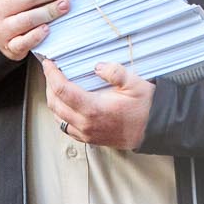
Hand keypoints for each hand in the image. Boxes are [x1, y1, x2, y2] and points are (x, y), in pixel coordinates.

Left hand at [41, 58, 155, 150]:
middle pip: (55, 103)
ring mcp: (86, 133)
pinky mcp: (90, 139)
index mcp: (93, 109)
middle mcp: (86, 124)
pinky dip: (61, 114)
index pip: (62, 90)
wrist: (154, 130)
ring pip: (57, 117)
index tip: (48, 63)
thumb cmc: (146, 108)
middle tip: (51, 72)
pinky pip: (66, 127)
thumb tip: (97, 66)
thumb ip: (114, 72)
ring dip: (53, 100)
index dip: (51, 74)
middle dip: (49, 85)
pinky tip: (66, 104)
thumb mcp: (134, 83)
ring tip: (56, 86)